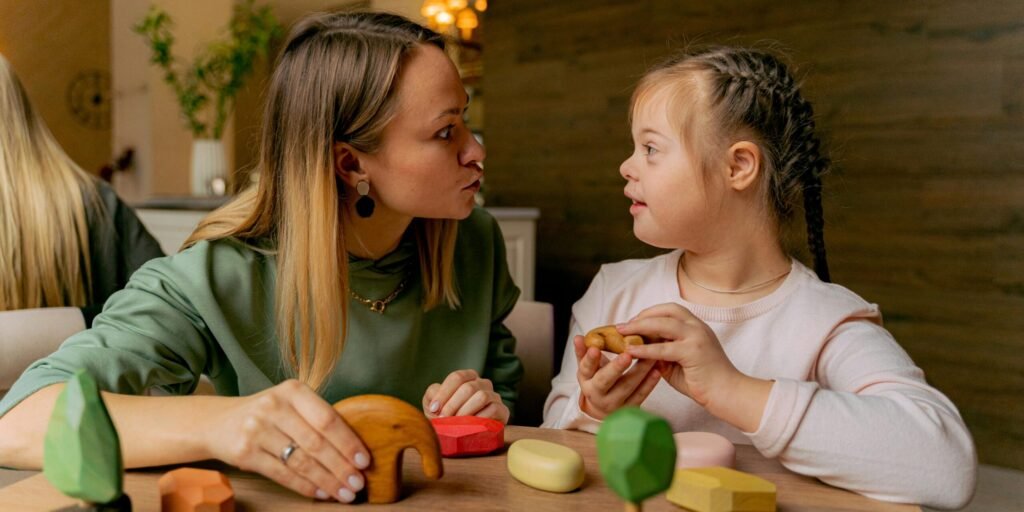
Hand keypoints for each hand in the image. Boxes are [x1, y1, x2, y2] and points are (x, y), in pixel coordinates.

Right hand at [203, 379, 370, 502]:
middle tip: (358, 483)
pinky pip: (283, 474)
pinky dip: (305, 486)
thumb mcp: (290, 403)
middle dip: (341, 467)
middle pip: (317, 442)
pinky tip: (320, 492)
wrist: (217, 422)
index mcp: (292, 390)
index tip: (364, 460)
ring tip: (344, 492)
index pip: (327, 418)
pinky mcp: (245, 453)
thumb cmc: (266, 414)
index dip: (348, 442)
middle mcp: (274, 407)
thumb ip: (317, 418)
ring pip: (301, 461)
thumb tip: (354, 448)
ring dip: (327, 480)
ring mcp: (257, 430)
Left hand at [423, 369, 509, 423]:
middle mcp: (483, 383)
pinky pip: (493, 409)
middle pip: (468, 387)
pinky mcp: (502, 411)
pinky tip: (469, 427)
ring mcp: (494, 396)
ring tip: (455, 423)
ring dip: (465, 411)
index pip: (457, 377)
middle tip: (443, 419)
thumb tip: (435, 397)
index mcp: (468, 377)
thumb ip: (432, 395)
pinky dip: (479, 418)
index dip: (444, 393)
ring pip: (482, 396)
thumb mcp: (435, 404)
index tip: (434, 409)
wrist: (464, 435)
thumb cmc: (448, 417)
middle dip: (452, 405)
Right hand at [574, 334, 660, 419]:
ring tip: (650, 356)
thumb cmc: (597, 379)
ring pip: (627, 386)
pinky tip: (657, 370)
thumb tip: (578, 337)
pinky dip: (649, 383)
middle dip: (616, 367)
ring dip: (640, 371)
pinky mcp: (629, 408)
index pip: (586, 368)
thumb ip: (583, 352)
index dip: (590, 359)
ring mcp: (614, 404)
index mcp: (586, 380)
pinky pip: (640, 395)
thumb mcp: (587, 368)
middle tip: (627, 354)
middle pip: (605, 381)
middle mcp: (597, 394)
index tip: (595, 348)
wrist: (604, 408)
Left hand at [619, 303, 771, 431]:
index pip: (670, 310)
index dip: (650, 313)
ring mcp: (697, 337)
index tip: (633, 321)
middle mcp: (697, 327)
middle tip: (622, 326)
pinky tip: (631, 351)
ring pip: (663, 324)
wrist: (728, 393)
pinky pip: (664, 348)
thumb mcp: (679, 362)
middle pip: (666, 311)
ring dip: (639, 327)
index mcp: (696, 326)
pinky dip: (645, 349)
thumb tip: (640, 349)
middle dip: (641, 316)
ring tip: (621, 333)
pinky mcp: (693, 352)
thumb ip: (662, 353)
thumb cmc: (703, 381)